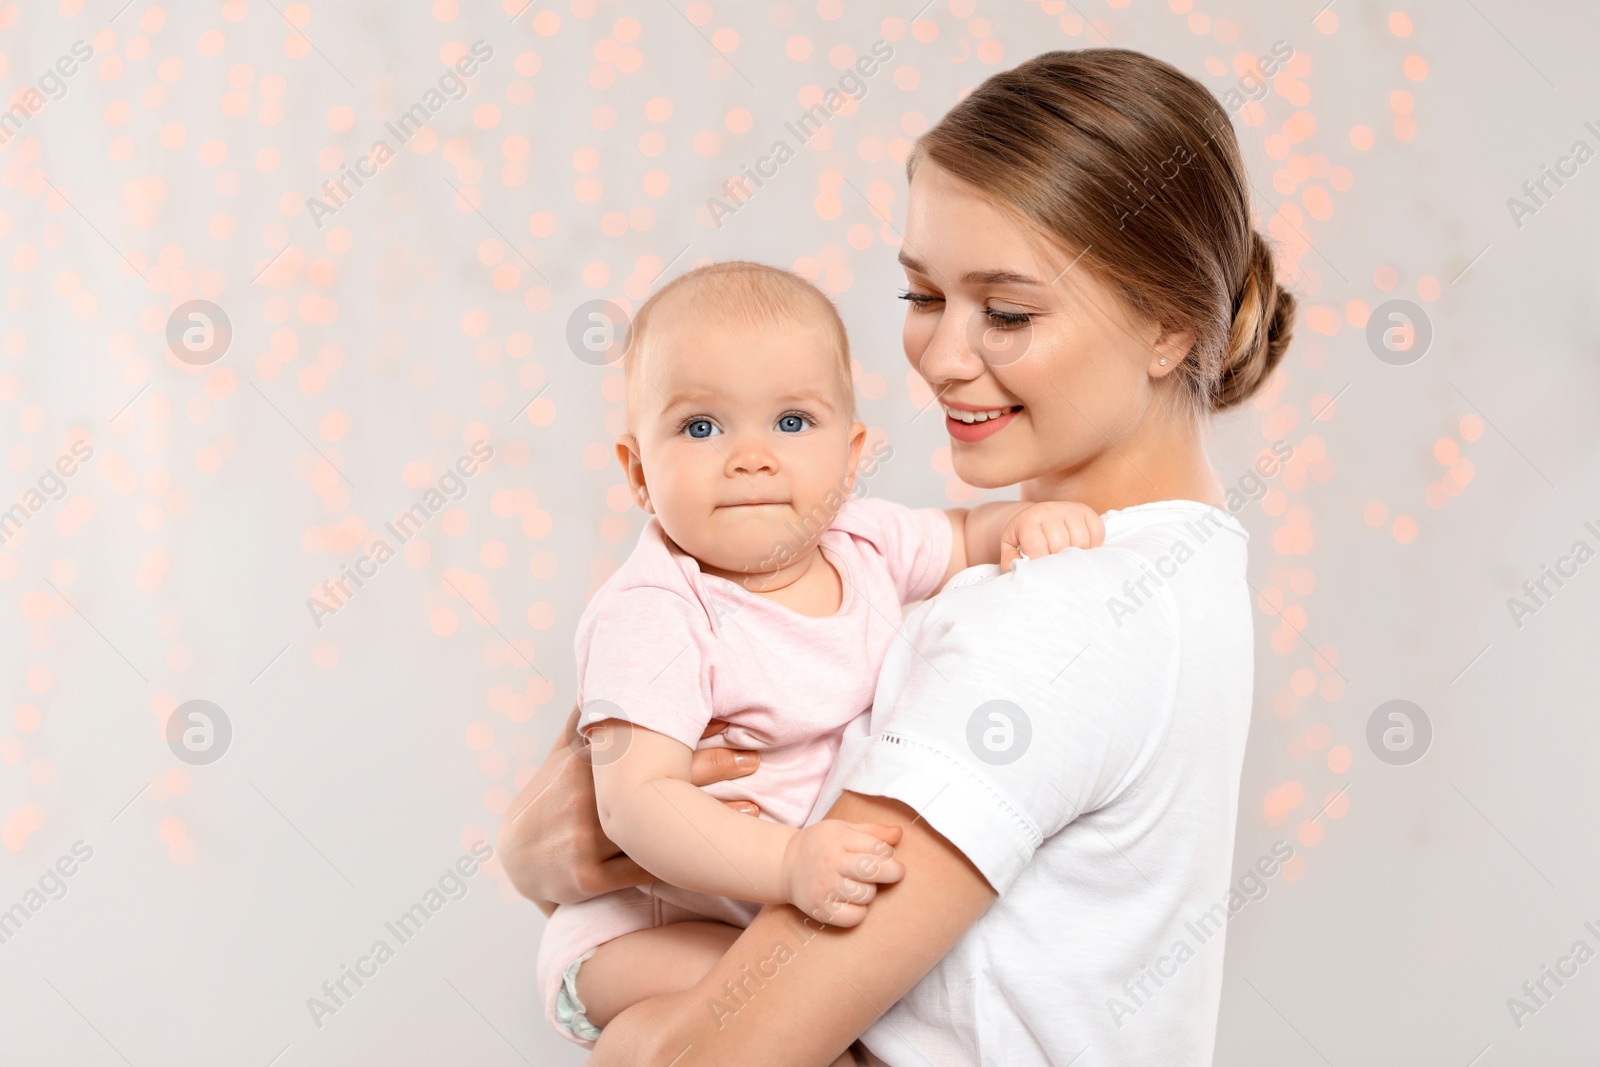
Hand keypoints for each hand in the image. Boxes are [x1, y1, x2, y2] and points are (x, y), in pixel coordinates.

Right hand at [498, 708, 762, 914]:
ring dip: (707, 822)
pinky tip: (713, 859)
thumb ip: (587, 719)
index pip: (644, 741)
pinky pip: (641, 873)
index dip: (688, 730)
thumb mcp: (560, 752)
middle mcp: (583, 796)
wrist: (513, 858)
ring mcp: (583, 839)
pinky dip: (678, 865)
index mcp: (583, 761)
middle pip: (655, 779)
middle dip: (709, 768)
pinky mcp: (584, 879)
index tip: (729, 720)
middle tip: (752, 761)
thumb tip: (606, 668)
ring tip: (753, 813)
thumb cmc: (548, 796)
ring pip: (655, 831)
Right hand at [780, 819, 904, 926]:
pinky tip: (852, 901)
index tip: (887, 856)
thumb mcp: (842, 829)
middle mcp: (830, 862)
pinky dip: (859, 911)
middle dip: (893, 872)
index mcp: (838, 838)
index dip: (889, 853)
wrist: (785, 865)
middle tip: (893, 873)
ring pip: (867, 895)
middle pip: (873, 870)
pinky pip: (855, 917)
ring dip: (871, 891)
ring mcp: (824, 888)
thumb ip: (873, 831)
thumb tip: (899, 833)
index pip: (877, 847)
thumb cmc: (821, 845)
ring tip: (861, 885)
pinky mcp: (821, 910)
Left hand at [1000, 500, 1105, 571]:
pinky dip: (1093, 544)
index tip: (1040, 571)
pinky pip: (1097, 531)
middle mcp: (1049, 510)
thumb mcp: (1010, 546)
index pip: (1036, 544)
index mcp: (1028, 520)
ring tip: (1067, 559)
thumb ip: (1009, 560)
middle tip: (1055, 567)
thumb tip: (1018, 569)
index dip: (1039, 561)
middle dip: (1058, 560)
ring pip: (1080, 539)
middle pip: (1060, 543)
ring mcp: (1069, 509)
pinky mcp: (1086, 511)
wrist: (1036, 515)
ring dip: (1076, 554)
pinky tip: (1081, 549)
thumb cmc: (1024, 535)